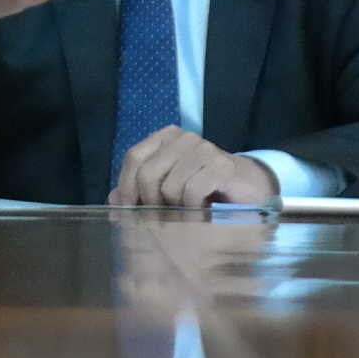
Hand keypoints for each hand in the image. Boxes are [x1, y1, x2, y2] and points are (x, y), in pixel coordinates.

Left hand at [109, 127, 279, 208]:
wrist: (245, 189)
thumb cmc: (201, 190)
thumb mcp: (166, 190)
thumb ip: (138, 192)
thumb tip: (112, 201)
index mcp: (165, 137)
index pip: (133, 157)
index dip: (126, 186)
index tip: (127, 212)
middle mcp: (183, 137)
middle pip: (148, 173)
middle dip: (150, 203)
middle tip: (161, 219)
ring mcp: (204, 148)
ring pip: (169, 186)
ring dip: (175, 210)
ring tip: (186, 215)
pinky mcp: (221, 165)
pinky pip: (192, 192)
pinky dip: (193, 210)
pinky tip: (201, 215)